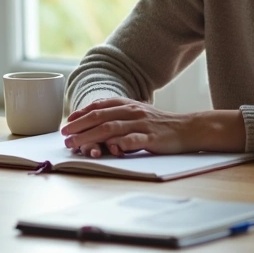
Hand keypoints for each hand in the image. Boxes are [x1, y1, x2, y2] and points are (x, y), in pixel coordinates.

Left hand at [61, 98, 245, 155]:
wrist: (189, 128)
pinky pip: (132, 140)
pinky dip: (118, 144)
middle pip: (100, 117)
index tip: (68, 122)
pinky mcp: (151, 138)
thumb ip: (119, 115)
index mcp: (128, 104)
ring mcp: (141, 124)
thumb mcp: (138, 114)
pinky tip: (106, 148)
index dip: (82, 113)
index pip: (100, 106)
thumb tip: (95, 121)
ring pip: (111, 128)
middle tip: (65, 136)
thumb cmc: (160, 124)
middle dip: (79, 126)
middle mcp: (132, 111)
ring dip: (90, 136)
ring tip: (76, 145)